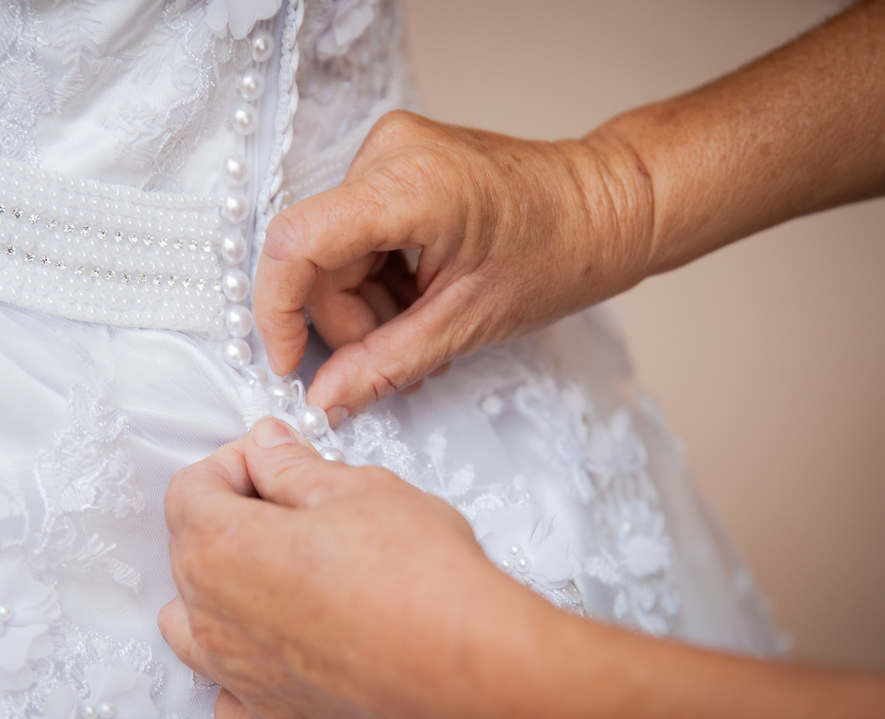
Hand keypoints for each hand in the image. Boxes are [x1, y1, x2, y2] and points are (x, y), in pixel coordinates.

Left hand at [158, 416, 546, 718]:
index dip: (232, 464)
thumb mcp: (358, 489)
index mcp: (222, 548)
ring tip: (281, 574)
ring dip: (221, 591)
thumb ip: (293, 468)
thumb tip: (268, 449)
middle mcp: (214, 618)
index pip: (189, 490)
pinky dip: (242, 668)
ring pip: (192, 626)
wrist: (468, 669)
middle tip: (295, 505)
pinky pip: (228, 694)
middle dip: (232, 518)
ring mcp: (239, 677)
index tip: (275, 462)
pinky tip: (282, 647)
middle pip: (189, 552)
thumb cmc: (418, 578)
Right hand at [254, 110, 653, 423]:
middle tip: (399, 360)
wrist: (607, 207)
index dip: (277, 312)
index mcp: (409, 185)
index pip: (296, 243)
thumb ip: (385, 365)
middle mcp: (388, 152)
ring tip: (424, 332)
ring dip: (367, 307)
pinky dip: (379, 281)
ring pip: (334, 255)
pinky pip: (356, 237)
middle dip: (348, 323)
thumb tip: (323, 402)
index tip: (289, 364)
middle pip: (317, 260)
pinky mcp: (396, 162)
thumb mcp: (468, 324)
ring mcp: (390, 151)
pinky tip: (420, 301)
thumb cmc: (561, 255)